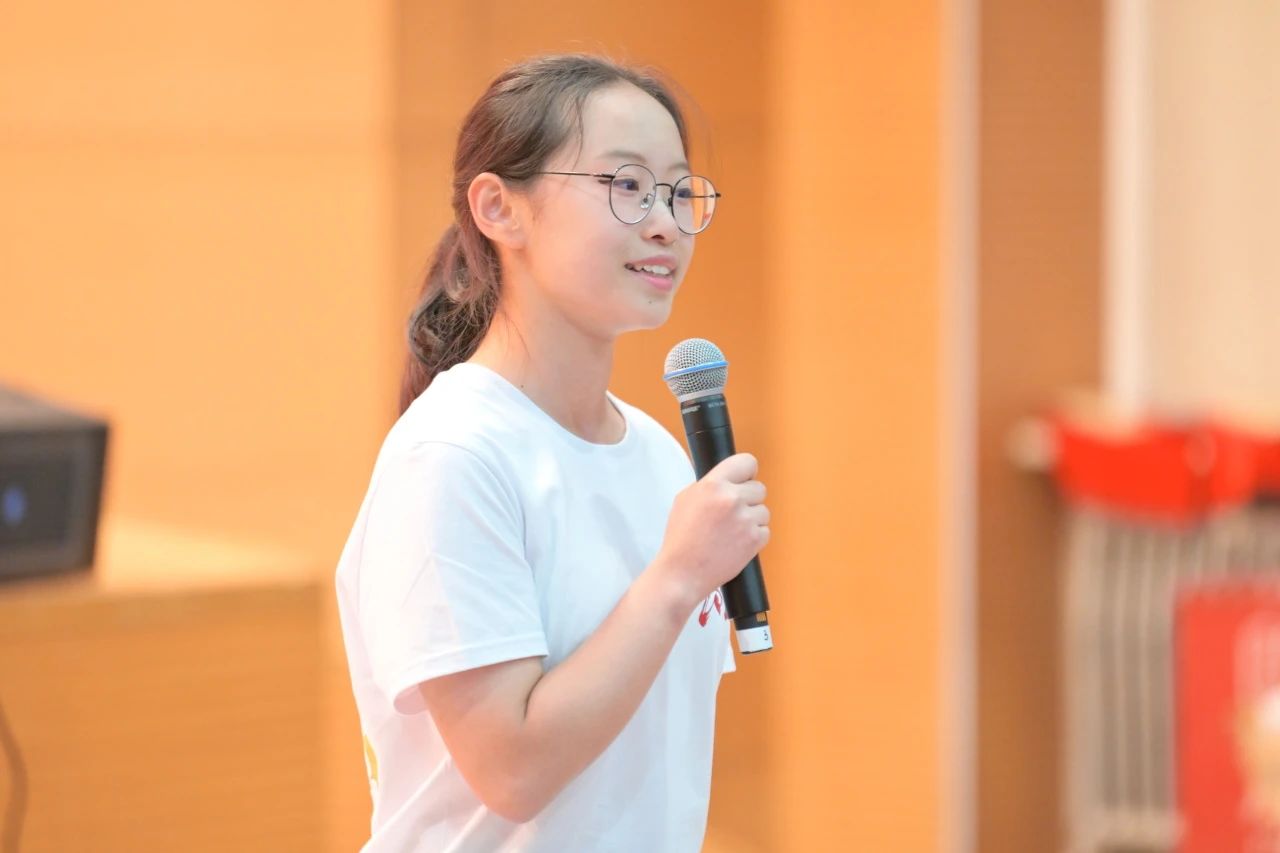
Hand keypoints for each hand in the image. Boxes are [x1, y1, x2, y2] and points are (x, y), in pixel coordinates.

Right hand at [651, 452, 769, 610]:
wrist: (683, 572)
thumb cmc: (681, 538)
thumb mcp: (686, 499)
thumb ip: (710, 485)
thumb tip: (729, 479)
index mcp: (713, 484)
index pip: (747, 462)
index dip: (747, 472)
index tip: (744, 481)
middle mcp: (732, 499)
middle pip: (759, 488)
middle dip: (748, 500)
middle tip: (732, 514)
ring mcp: (745, 519)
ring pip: (764, 510)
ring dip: (752, 520)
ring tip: (730, 532)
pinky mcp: (755, 539)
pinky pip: (765, 530)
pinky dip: (754, 537)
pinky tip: (735, 543)